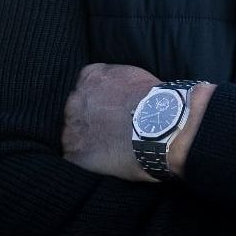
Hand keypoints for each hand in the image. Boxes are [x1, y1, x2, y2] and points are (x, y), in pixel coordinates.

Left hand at [62, 63, 162, 181]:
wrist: (163, 127)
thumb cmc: (155, 101)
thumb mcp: (133, 74)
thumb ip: (113, 79)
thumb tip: (113, 89)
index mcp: (89, 77)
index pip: (85, 87)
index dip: (98, 100)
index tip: (109, 109)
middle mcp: (75, 100)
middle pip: (75, 109)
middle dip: (89, 118)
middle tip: (109, 128)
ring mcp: (72, 127)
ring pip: (72, 134)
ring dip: (86, 139)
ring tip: (109, 146)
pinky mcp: (74, 153)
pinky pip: (74, 157)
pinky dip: (87, 160)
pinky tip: (104, 160)